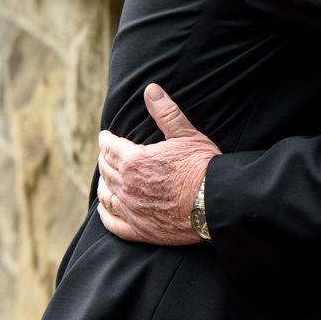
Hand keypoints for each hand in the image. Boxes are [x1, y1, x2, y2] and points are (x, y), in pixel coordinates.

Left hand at [97, 85, 220, 243]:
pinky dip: (105, 214)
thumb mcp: (186, 134)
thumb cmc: (203, 166)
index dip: (106, 140)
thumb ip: (165, 112)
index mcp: (134, 161)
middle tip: (107, 155)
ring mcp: (132, 210)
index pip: (110, 147)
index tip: (105, 136)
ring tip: (105, 179)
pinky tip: (105, 208)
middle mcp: (127, 186)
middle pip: (106, 170)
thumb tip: (151, 89)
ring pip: (106, 195)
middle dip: (104, 159)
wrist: (216, 202)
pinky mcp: (140, 230)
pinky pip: (113, 223)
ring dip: (104, 184)